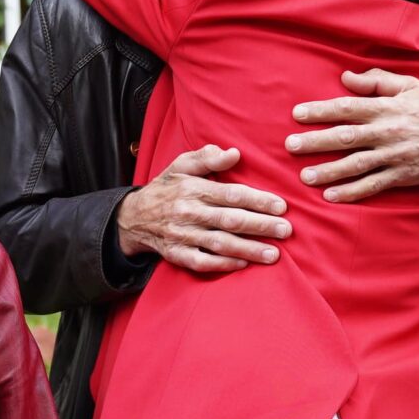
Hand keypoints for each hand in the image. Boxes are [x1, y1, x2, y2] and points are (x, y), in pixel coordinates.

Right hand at [115, 144, 292, 273]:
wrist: (133, 217)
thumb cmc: (166, 188)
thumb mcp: (181, 165)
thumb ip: (207, 157)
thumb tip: (234, 153)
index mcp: (193, 189)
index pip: (231, 195)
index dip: (257, 201)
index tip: (281, 206)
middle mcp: (188, 213)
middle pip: (230, 220)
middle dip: (260, 226)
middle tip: (286, 230)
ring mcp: (182, 236)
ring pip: (220, 244)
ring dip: (249, 249)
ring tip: (274, 254)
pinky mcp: (177, 255)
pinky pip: (202, 262)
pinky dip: (223, 264)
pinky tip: (244, 264)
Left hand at [286, 70, 418, 202]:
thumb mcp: (410, 86)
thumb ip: (377, 80)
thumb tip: (345, 77)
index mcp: (388, 108)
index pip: (348, 107)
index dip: (322, 111)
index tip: (297, 114)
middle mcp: (388, 132)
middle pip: (347, 137)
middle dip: (316, 142)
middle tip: (290, 146)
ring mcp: (394, 157)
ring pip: (356, 165)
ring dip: (329, 171)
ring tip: (305, 176)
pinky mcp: (402, 176)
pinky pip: (373, 186)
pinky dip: (352, 192)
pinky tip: (331, 196)